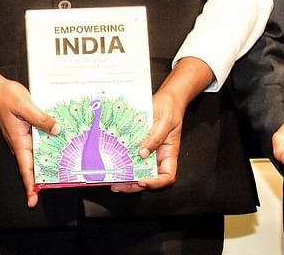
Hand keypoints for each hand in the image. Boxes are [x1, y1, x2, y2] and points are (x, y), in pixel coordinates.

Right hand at [0, 59, 58, 207]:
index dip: (30, 186)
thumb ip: (41, 118)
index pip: (25, 169)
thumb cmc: (5, 97)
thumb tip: (57, 130)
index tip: (32, 201)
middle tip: (61, 184)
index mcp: (18, 141)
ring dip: (48, 163)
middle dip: (44, 178)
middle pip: (33, 166)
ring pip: (37, 155)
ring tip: (65, 171)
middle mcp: (20, 143)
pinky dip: (48, 146)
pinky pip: (39, 143)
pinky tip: (61, 145)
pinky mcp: (27, 131)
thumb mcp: (24, 106)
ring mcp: (23, 138)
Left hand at [113, 56, 212, 192]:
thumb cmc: (170, 109)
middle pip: (150, 178)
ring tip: (112, 181)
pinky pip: (132, 159)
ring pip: (139, 171)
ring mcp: (149, 152)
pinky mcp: (140, 145)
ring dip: (127, 178)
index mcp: (169, 154)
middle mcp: (159, 156)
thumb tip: (142, 153)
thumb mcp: (164, 121)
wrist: (166, 98)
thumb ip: (155, 137)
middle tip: (119, 185)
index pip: (167, 176)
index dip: (156, 183)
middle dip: (135, 185)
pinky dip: (124, 165)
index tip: (143, 181)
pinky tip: (112, 166)